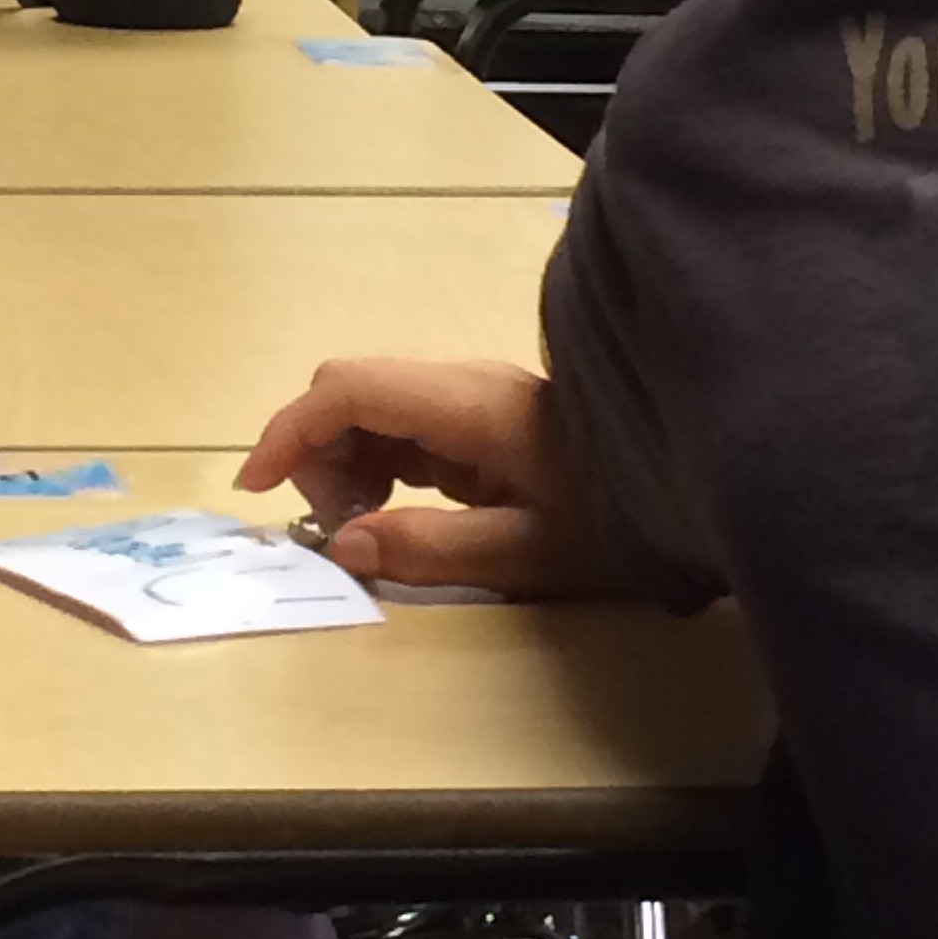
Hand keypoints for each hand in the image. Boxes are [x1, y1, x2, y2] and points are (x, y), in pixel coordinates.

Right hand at [235, 357, 616, 595]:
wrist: (683, 485)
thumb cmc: (617, 519)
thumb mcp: (529, 552)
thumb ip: (432, 548)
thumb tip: (345, 544)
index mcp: (467, 405)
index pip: (350, 388)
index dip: (291, 429)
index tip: (254, 486)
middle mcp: (459, 386)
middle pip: (350, 389)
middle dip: (316, 452)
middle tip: (339, 529)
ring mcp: (467, 400)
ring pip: (369, 410)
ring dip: (343, 463)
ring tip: (366, 530)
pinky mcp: (475, 421)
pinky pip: (399, 431)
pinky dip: (373, 468)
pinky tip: (390, 515)